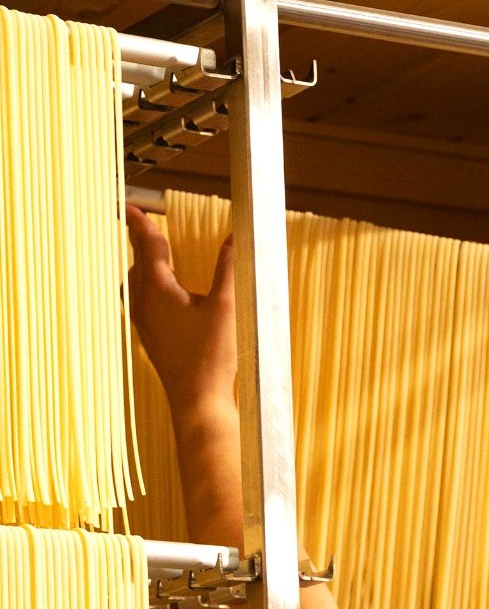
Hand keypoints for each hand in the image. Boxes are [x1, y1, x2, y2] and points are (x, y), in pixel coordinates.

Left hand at [125, 205, 237, 422]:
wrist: (198, 402)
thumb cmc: (211, 358)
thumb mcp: (227, 307)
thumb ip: (229, 268)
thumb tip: (234, 238)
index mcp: (158, 288)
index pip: (147, 244)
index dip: (141, 223)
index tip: (132, 206)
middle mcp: (144, 303)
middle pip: (138, 262)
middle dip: (142, 241)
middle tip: (143, 223)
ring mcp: (145, 323)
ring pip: (137, 284)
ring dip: (144, 265)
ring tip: (151, 255)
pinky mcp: (152, 339)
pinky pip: (143, 303)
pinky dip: (148, 288)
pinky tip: (163, 296)